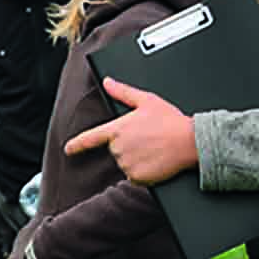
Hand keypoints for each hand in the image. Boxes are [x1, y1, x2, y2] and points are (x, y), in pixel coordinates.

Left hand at [65, 77, 198, 185]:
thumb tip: (108, 82)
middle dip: (129, 145)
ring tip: (154, 148)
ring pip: (126, 163)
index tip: (68, 149)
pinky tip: (156, 161)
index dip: (77, 144)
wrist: (190, 141)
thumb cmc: (171, 121)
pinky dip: (143, 172)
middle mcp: (118, 147)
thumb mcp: (146, 100)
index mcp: (117, 129)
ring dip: (136, 158)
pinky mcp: (137, 177)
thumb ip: (123, 93)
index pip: (90, 138)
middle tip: (148, 138)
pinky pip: (135, 177)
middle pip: (115, 150)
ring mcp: (127, 163)